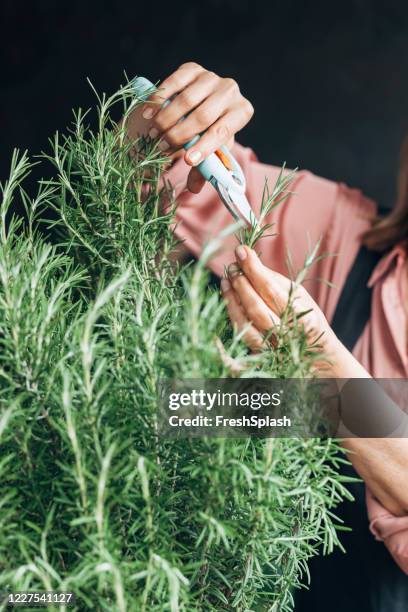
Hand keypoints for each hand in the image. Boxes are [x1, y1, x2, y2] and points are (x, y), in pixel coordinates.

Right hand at [141, 62, 253, 192]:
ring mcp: (211, 77)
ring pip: (186, 100)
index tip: (187, 162)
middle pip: (202, 116)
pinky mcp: (192, 68)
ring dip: (166, 120)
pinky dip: (159, 99)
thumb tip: (194, 188)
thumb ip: (205, 168)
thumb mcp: (214, 149)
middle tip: (161, 148)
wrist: (207, 102)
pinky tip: (149, 114)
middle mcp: (230, 90)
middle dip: (180, 135)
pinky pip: (173, 82)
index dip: (205, 147)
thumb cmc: (212, 131)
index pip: (223, 131)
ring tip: (153, 135)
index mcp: (242, 112)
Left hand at [220, 245, 342, 374]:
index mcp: (301, 316)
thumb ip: (274, 280)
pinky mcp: (259, 356)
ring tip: (226, 281)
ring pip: (244, 325)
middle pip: (256, 308)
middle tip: (233, 267)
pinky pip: (239, 339)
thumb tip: (248, 260)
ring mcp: (271, 349)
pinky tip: (226, 301)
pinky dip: (229, 320)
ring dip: (231, 300)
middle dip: (241, 283)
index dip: (254, 269)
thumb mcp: (299, 295)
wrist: (314, 354)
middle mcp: (286, 335)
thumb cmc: (305, 316)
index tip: (242, 251)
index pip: (271, 290)